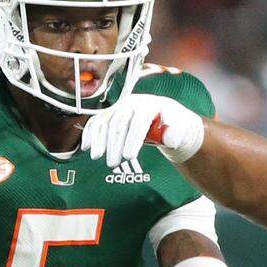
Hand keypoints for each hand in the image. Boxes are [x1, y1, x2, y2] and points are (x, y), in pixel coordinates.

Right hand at [81, 94, 204, 166]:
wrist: (164, 115)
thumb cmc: (173, 124)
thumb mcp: (180, 128)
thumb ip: (176, 134)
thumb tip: (170, 140)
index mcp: (150, 105)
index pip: (139, 122)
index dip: (133, 139)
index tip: (129, 156)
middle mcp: (132, 103)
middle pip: (120, 121)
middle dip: (115, 143)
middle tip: (113, 163)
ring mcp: (119, 106)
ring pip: (105, 120)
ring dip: (99, 139)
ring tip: (97, 157)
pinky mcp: (111, 113)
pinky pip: (97, 121)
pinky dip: (90, 133)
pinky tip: (86, 147)